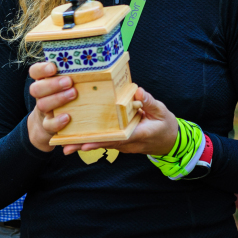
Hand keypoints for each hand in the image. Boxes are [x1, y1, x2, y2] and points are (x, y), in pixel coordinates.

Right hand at [27, 61, 77, 151]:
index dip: (42, 69)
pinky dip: (57, 121)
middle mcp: (40, 95)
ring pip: (42, 105)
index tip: (53, 68)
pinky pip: (49, 124)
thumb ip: (74, 73)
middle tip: (69, 81)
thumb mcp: (67, 82)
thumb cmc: (65, 94)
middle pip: (36, 88)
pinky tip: (68, 117)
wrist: (52, 121)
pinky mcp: (48, 125)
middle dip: (53, 84)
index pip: (35, 71)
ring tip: (73, 94)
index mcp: (44, 80)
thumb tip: (98, 64)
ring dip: (58, 99)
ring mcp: (43, 110)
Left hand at [62, 87, 177, 156]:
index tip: (85, 142)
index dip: (100, 140)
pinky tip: (79, 139)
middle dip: (85, 145)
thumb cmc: (166, 125)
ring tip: (66, 145)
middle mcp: (128, 142)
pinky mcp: (122, 142)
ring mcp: (125, 144)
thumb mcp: (161, 111)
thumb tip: (137, 91)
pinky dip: (93, 140)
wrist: (172, 142)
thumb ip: (149, 102)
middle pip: (104, 144)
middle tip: (66, 147)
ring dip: (85, 144)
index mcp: (138, 134)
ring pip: (102, 144)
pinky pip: (106, 141)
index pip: (116, 138)